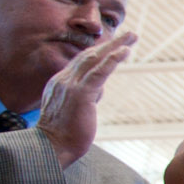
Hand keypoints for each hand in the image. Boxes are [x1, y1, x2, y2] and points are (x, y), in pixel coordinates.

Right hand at [35, 30, 137, 167]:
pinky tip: (125, 51)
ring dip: (115, 46)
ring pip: (95, 59)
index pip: (81, 62)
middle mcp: (63, 80)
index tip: (114, 45)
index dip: (99, 52)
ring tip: (132, 37)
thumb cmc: (64, 135)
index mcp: (59, 83)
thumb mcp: (74, 110)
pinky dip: (112, 60)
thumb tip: (99, 90)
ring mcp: (71, 86)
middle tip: (128, 35)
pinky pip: (99, 72)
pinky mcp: (81, 94)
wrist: (51, 148)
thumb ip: (85, 96)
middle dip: (110, 44)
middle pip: (89, 56)